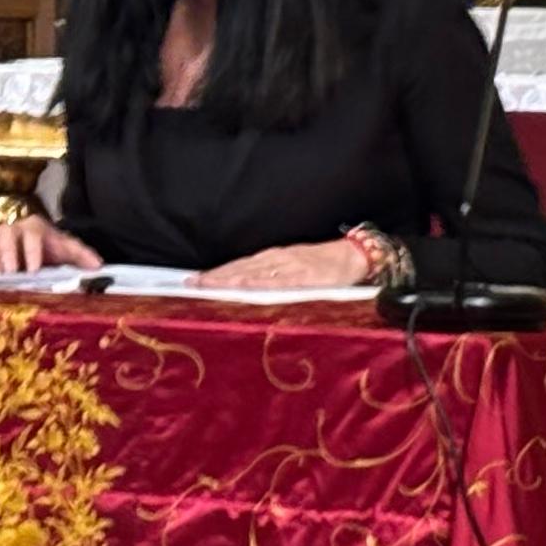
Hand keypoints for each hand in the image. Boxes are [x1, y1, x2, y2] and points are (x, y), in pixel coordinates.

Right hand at [0, 210, 102, 275]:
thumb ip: (82, 255)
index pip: (32, 235)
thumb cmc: (51, 247)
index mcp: (35, 227)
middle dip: (7, 254)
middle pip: (5, 234)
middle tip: (11, 274)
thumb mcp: (67, 248)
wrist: (36, 244)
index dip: (32, 251)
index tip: (34, 270)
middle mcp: (15, 229)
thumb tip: (98, 266)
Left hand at [192, 238, 378, 292]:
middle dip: (215, 277)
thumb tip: (244, 288)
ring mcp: (290, 267)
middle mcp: (277, 260)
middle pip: (240, 269)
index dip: (215, 274)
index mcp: (272, 259)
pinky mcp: (305, 277)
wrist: (355, 257)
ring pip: (254, 273)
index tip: (192, 280)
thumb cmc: (324, 267)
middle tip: (190, 284)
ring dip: (229, 278)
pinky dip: (261, 283)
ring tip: (208, 285)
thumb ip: (271, 278)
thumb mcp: (292, 269)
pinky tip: (245, 287)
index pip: (237, 266)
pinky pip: (279, 281)